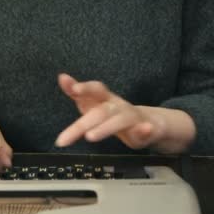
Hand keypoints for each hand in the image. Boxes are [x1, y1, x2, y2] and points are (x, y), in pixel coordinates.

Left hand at [55, 73, 195, 152]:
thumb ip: (78, 94)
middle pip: (101, 112)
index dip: (85, 88)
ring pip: (120, 121)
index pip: (95, 90)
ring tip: (90, 136)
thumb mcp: (96, 105)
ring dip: (105, 127)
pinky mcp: (148, 129)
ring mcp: (133, 117)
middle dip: (84, 123)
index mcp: (106, 100)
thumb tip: (62, 77)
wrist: (151, 123)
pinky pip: (146, 129)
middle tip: (66, 136)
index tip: (73, 88)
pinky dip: (145, 130)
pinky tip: (145, 130)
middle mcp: (118, 106)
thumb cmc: (116, 115)